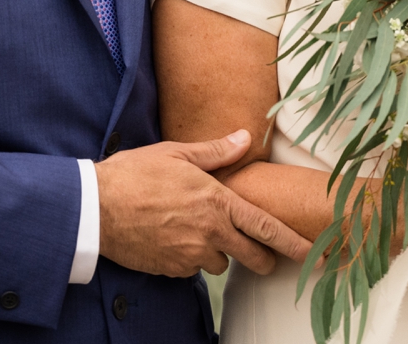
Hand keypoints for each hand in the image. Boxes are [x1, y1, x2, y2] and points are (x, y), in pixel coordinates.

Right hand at [95, 129, 312, 277]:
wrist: (95, 207)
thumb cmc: (135, 174)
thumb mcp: (177, 153)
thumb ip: (217, 152)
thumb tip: (246, 138)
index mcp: (217, 202)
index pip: (266, 228)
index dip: (292, 243)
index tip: (311, 253)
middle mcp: (209, 233)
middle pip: (252, 256)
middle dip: (263, 259)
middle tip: (265, 257)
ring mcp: (190, 255)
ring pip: (219, 263)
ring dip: (216, 252)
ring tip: (195, 231)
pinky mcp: (171, 269)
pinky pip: (191, 268)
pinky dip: (188, 257)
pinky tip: (172, 238)